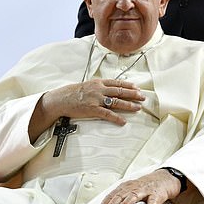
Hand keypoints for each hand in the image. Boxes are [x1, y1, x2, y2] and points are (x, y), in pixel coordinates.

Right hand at [29, 79, 144, 141]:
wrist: (61, 99)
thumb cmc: (73, 93)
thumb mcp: (87, 85)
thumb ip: (98, 87)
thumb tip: (109, 89)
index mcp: (98, 82)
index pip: (117, 83)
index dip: (128, 85)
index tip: (137, 87)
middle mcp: (99, 89)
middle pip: (120, 91)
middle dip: (133, 94)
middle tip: (142, 97)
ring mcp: (96, 100)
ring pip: (116, 102)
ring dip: (129, 105)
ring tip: (138, 108)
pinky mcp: (92, 110)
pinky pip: (107, 114)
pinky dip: (116, 118)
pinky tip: (123, 121)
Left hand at [97, 170, 182, 203]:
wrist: (161, 180)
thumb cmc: (142, 189)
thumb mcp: (128, 191)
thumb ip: (119, 199)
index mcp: (124, 188)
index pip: (111, 195)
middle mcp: (132, 188)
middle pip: (120, 195)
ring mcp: (144, 191)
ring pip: (133, 196)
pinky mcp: (155, 194)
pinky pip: (153, 200)